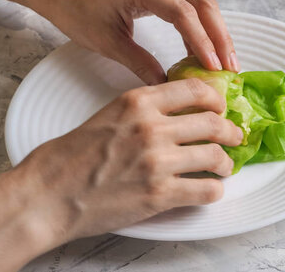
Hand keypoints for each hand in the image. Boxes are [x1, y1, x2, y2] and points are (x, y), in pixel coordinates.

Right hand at [0, 79, 242, 270]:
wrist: (48, 193)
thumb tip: (180, 110)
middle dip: (231, 131)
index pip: (195, 90)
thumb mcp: (110, 113)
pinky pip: (205, 190)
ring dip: (226, 163)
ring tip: (225, 166)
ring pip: (215, 156)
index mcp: (139, 102)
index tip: (222, 106)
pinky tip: (212, 190)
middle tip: (236, 136)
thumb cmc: (72, 155)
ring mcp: (157, 161)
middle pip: (213, 122)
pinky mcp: (159, 194)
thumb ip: (146, 108)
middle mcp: (152, 127)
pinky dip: (215, 190)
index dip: (217, 98)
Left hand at [44, 0, 239, 84]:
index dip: (202, 40)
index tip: (213, 67)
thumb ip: (139, 62)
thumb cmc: (80, 15)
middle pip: (202, 3)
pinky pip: (193, 6)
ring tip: (227, 62)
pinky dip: (204, 29)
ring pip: (203, 3)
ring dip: (217, 32)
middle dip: (220, 36)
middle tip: (231, 66)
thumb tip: (168, 85)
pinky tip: (207, 52)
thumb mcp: (106, 43)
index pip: (182, 12)